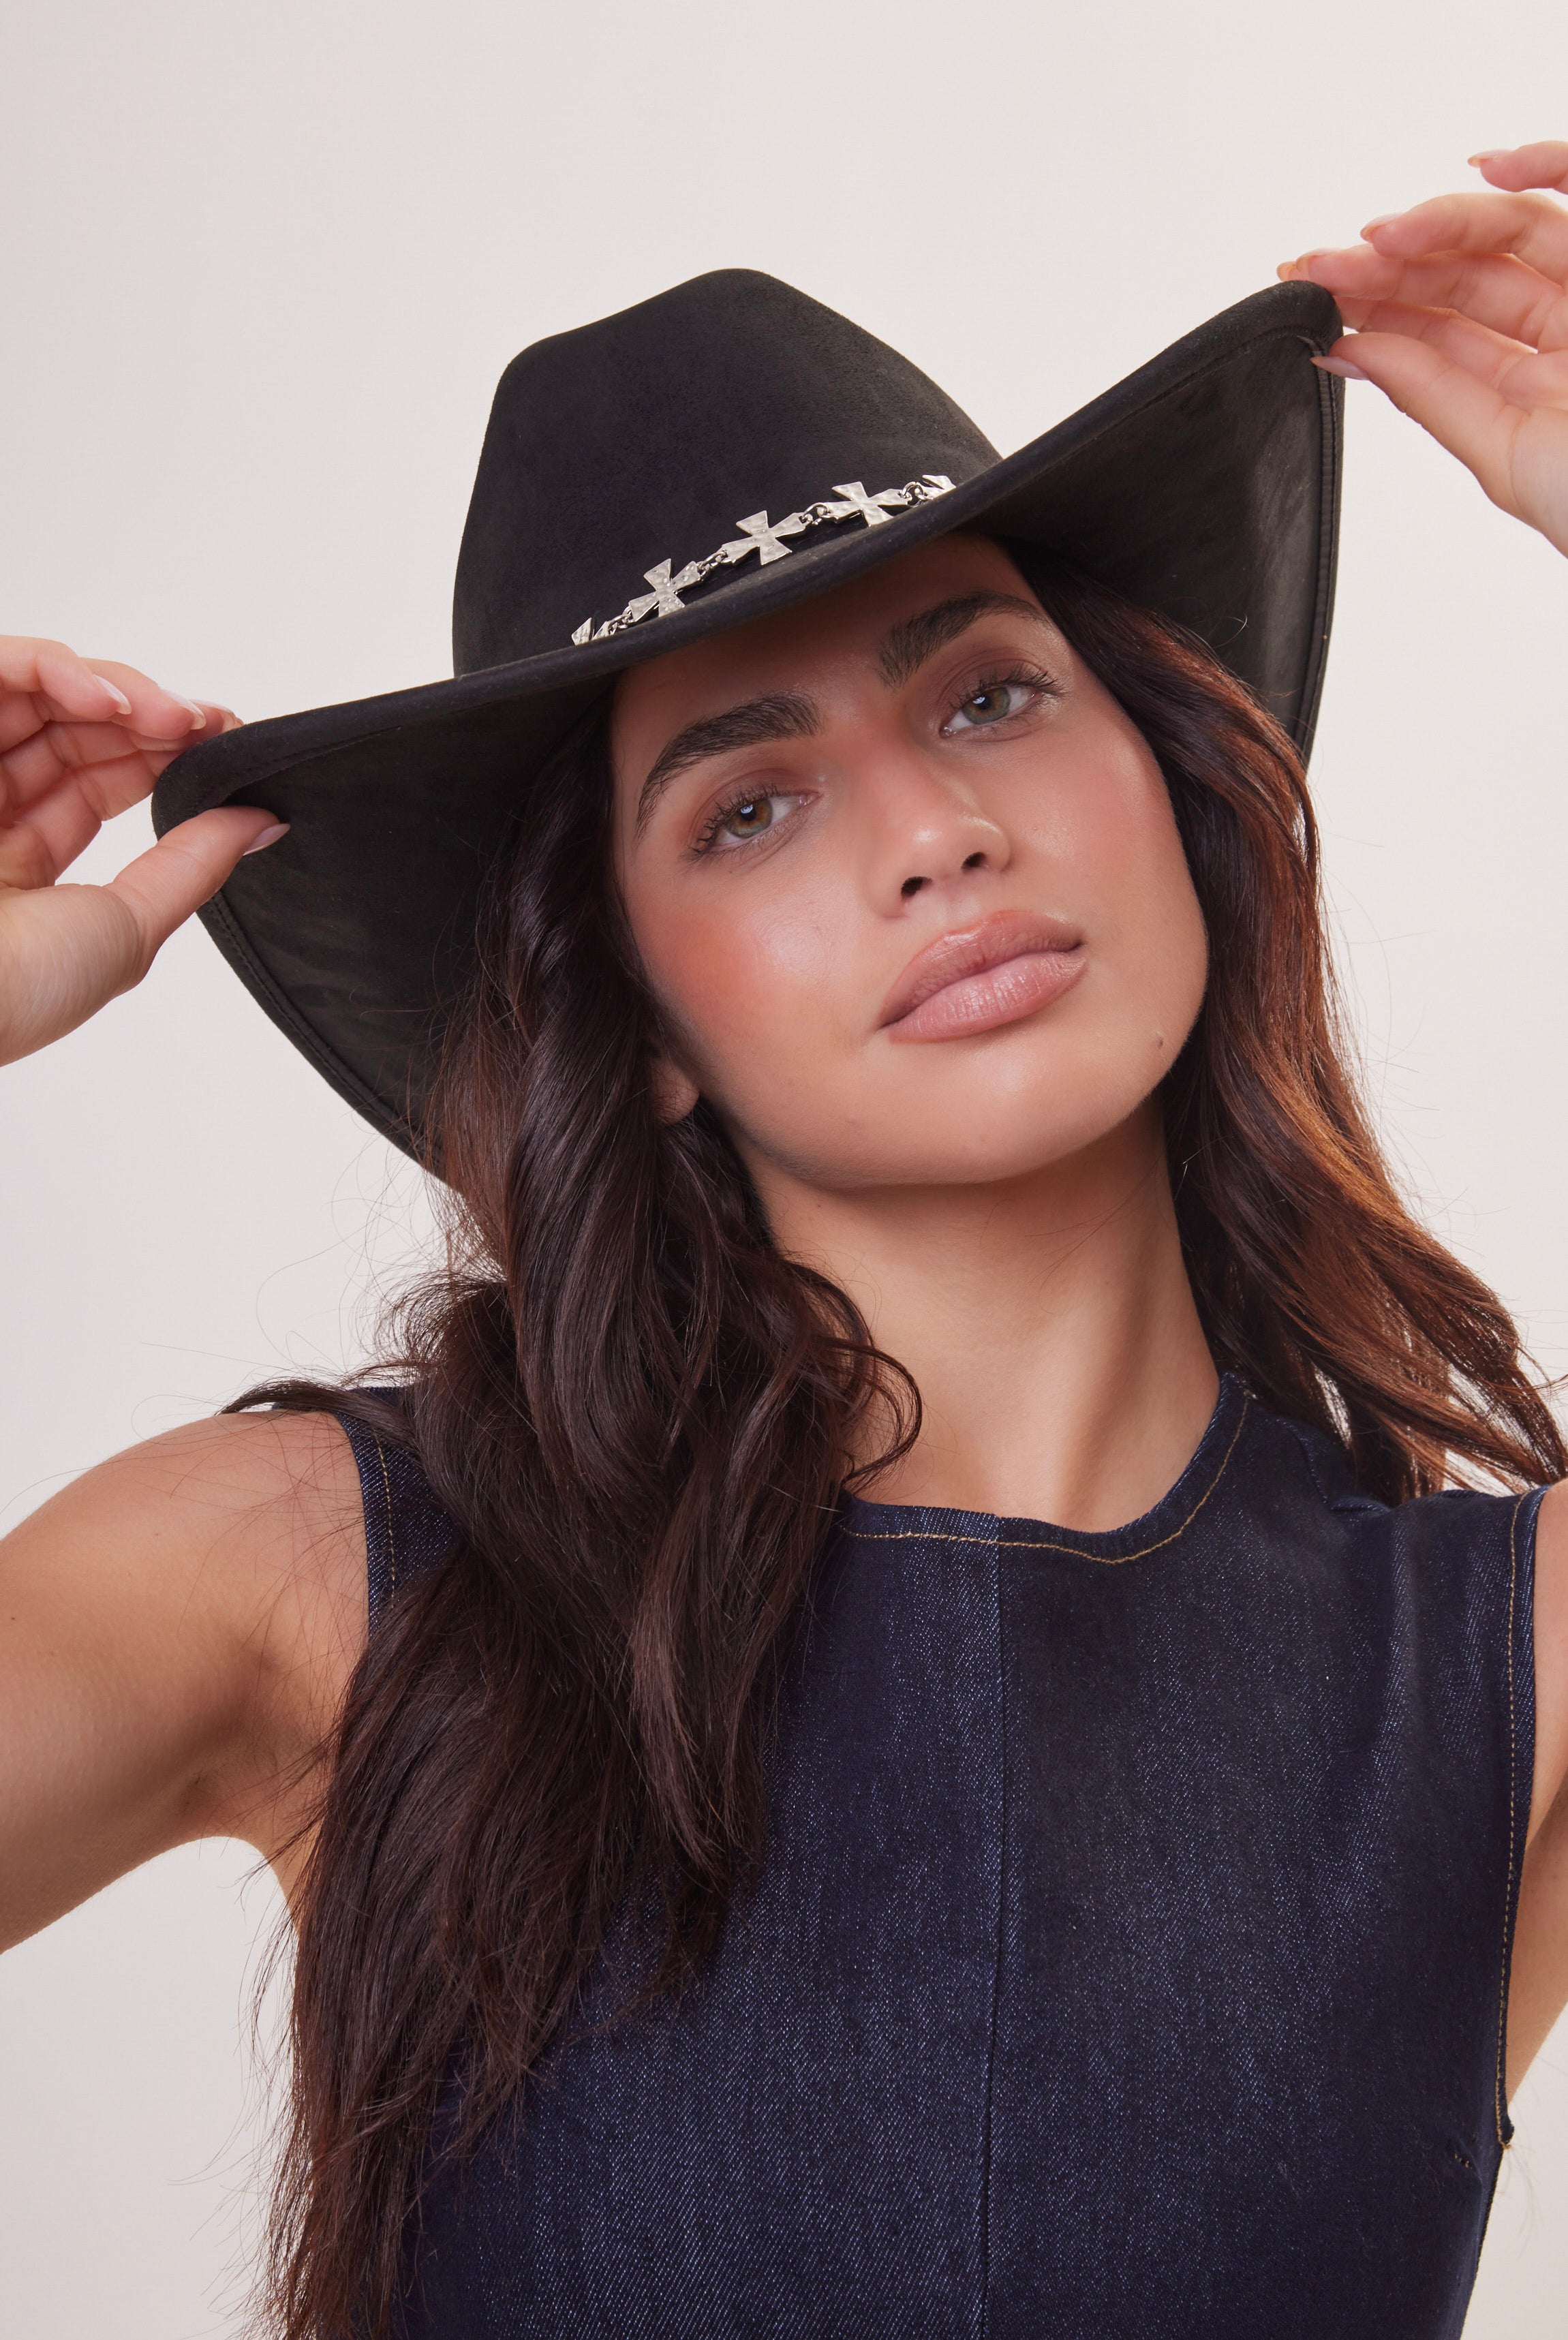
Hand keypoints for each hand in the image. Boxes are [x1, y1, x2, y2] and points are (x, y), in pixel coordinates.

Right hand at [0, 636, 281, 1065]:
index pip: (93, 782)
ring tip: (173, 717)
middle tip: (207, 724)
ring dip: (115, 690)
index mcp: (19, 864)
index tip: (220, 744)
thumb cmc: (15, 993)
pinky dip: (53, 669)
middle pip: (70, 729)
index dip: (157, 754)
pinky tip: (110, 702)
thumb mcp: (126, 928)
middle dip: (148, 717)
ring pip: (36, 693)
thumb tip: (261, 822)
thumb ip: (191, 867)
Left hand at [1279, 140, 1567, 559]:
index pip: (1440, 332)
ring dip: (1441, 223)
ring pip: (1514, 229)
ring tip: (1377, 236)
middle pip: (1465, 274)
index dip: (1375, 308)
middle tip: (1322, 264)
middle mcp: (1564, 333)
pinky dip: (1545, 163)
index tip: (1314, 296)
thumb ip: (1433, 398)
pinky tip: (1488, 168)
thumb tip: (1352, 352)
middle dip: (1388, 265)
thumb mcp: (1505, 454)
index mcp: (1529, 388)